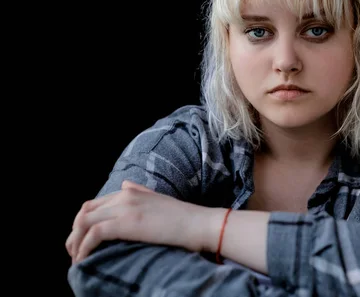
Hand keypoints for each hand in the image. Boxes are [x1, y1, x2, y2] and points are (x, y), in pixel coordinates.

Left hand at [66, 180, 217, 263]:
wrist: (200, 224)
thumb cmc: (184, 218)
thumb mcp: (159, 200)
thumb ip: (140, 192)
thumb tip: (124, 184)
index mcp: (131, 191)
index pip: (94, 203)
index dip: (82, 223)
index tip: (81, 241)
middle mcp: (125, 195)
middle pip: (84, 212)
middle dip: (74, 233)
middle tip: (74, 252)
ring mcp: (125, 207)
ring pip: (84, 222)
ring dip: (75, 242)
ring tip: (76, 259)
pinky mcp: (127, 222)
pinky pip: (94, 234)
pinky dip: (84, 248)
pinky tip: (83, 259)